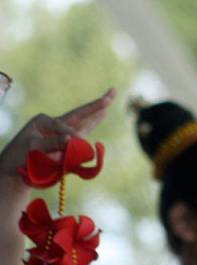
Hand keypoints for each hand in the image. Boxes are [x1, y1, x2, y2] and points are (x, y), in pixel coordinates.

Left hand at [0, 89, 115, 183]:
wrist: (15, 172)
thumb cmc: (18, 157)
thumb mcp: (31, 148)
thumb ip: (52, 143)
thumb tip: (72, 139)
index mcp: (44, 121)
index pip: (63, 126)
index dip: (69, 134)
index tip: (73, 143)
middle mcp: (55, 125)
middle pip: (79, 114)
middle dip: (96, 105)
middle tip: (113, 92)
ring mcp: (62, 135)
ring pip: (84, 122)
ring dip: (97, 112)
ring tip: (109, 100)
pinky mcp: (67, 146)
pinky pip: (83, 133)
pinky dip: (93, 123)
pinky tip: (102, 114)